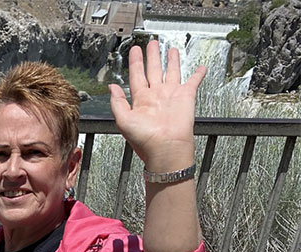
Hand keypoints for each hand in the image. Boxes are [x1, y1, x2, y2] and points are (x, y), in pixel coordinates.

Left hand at [109, 40, 204, 171]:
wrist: (166, 147)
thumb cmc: (145, 139)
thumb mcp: (123, 120)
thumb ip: (117, 103)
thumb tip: (111, 87)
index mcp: (141, 100)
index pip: (137, 75)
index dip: (135, 62)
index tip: (135, 51)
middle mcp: (156, 96)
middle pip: (153, 70)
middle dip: (152, 56)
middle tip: (152, 44)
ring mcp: (171, 95)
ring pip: (171, 72)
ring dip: (171, 60)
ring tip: (170, 50)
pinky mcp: (186, 97)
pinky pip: (193, 82)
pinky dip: (198, 74)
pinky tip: (200, 68)